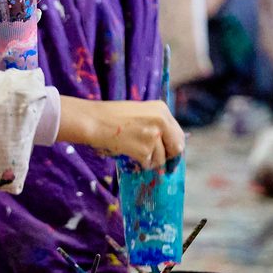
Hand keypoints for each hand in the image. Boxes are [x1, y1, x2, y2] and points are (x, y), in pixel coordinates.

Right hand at [58, 97, 184, 167]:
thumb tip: (169, 145)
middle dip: (169, 157)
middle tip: (161, 163)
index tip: (170, 155)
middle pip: (176, 148)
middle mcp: (161, 121)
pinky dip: (140, 162)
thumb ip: (156, 124)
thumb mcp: (141, 112)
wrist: (94, 120)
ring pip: (161, 158)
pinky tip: (129, 152)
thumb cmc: (112, 116)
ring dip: (150, 160)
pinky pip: (148, 163)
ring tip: (135, 151)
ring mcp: (153, 136)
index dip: (174, 146)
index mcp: (162, 109)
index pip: (178, 133)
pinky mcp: (144, 149)